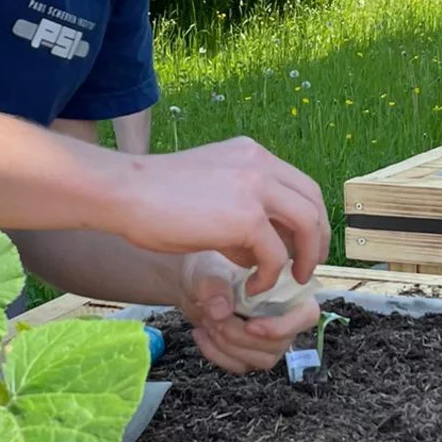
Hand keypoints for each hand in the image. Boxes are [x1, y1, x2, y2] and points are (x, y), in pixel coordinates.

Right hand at [112, 136, 330, 295]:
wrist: (123, 193)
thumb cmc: (154, 199)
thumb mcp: (209, 195)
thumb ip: (238, 213)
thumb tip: (258, 248)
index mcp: (250, 153)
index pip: (299, 184)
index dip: (309, 217)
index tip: (302, 245)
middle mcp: (259, 163)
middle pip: (312, 201)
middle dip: (317, 238)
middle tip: (307, 267)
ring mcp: (255, 187)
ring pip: (306, 224)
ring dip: (305, 257)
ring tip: (292, 280)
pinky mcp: (245, 217)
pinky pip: (276, 254)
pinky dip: (270, 276)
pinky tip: (253, 287)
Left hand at [176, 252, 319, 373]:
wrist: (194, 286)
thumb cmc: (210, 269)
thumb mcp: (209, 270)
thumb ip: (215, 286)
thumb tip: (220, 311)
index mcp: (289, 290)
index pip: (307, 315)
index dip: (283, 326)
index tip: (250, 324)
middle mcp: (286, 318)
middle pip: (280, 344)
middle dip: (242, 335)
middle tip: (214, 317)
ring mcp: (270, 341)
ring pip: (261, 360)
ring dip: (228, 345)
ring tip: (207, 321)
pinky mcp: (251, 355)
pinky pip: (240, 366)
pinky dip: (215, 353)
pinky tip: (200, 332)